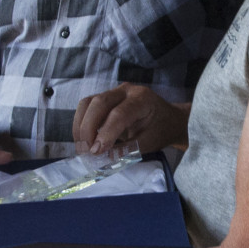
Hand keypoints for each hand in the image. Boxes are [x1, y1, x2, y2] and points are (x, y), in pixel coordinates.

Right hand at [74, 84, 188, 153]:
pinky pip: (86, 106)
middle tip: (86, 152)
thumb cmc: (159, 131)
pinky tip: (83, 139)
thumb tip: (101, 157)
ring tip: (82, 148)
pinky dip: (80, 123)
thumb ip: (126, 149)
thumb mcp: (148, 144)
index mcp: (142, 100)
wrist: (168, 119)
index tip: (96, 152)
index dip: (105, 133)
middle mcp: (127, 90)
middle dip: (87, 129)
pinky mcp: (105, 97)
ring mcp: (114, 91)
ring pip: (88, 103)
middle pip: (99, 103)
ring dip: (80, 126)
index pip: (119, 114)